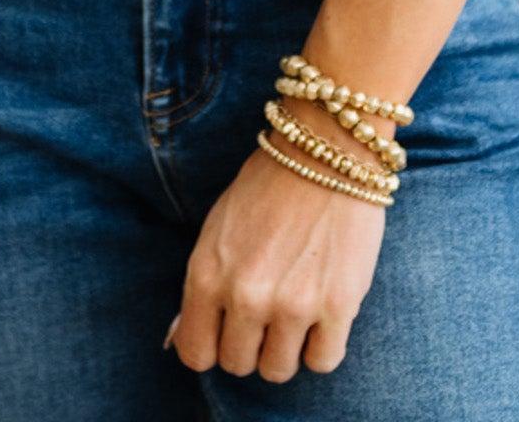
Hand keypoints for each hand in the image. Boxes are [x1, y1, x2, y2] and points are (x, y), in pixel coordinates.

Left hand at [166, 136, 385, 380]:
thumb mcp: (216, 229)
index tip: (227, 332)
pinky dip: (323, 345)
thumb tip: (181, 340)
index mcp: (207, 273)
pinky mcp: (338, 305)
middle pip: (238, 365)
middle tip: (267, 312)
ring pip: (278, 370)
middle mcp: (245, 295)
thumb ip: (202, 287)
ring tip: (296, 308)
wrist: (326, 148)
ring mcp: (292, 304)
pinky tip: (323, 313)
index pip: (195, 353)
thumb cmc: (268, 186)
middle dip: (251, 344)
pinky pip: (323, 362)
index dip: (212, 346)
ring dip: (286, 347)